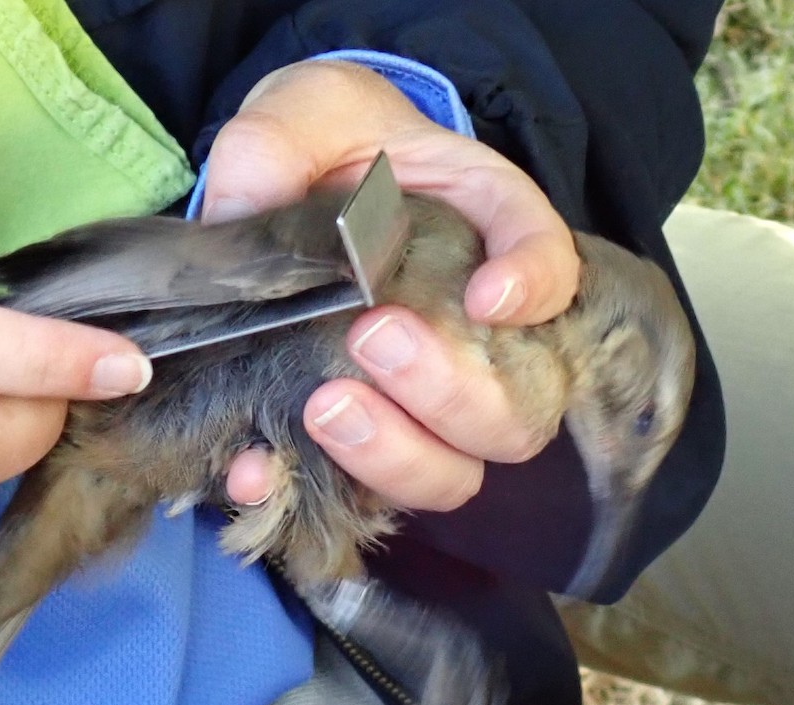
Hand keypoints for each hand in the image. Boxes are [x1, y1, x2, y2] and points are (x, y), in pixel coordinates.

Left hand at [203, 60, 579, 510]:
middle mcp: (473, 340)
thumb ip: (278, 143)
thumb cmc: (324, 151)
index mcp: (486, 236)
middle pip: (515, 413)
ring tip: (325, 406)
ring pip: (453, 474)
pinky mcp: (356, 444)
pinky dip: (304, 494)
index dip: (536, 290)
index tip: (490, 295)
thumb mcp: (303, 115)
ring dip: (397, 457)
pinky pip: (353, 499)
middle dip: (451, 393)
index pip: (552, 267)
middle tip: (372, 337)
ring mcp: (418, 406)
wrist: (287, 200)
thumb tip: (241, 218)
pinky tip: (255, 467)